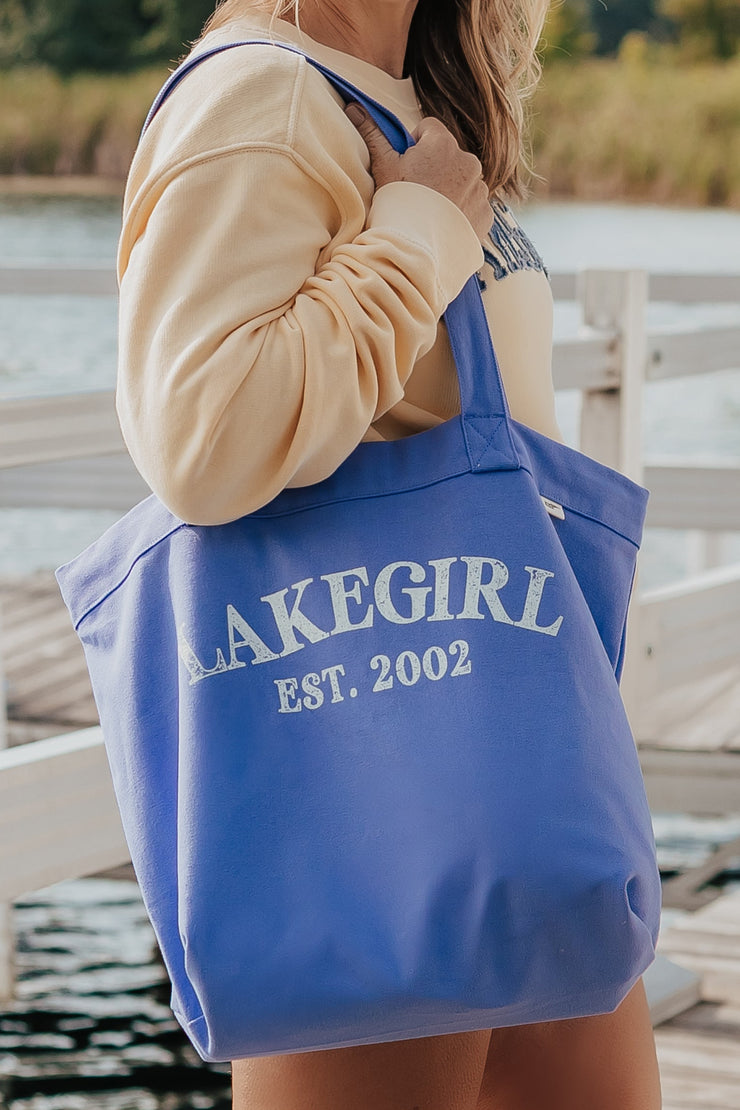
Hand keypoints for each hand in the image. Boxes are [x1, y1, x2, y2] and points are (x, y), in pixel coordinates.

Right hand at [345, 103, 492, 241]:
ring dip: (451, 190)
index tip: (407, 166)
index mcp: (443, 143)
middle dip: (436, 168)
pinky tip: (445, 225)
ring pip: (464, 181)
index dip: (416, 145)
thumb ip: (373, 134)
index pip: (430, 128)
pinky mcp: (486, 214)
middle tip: (417, 192)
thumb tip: (354, 107)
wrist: (415, 249)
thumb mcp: (383, 167)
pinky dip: (463, 212)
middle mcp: (469, 161)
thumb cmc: (397, 204)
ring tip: (430, 211)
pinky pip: (475, 206)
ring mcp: (480, 189)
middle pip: (449, 155)